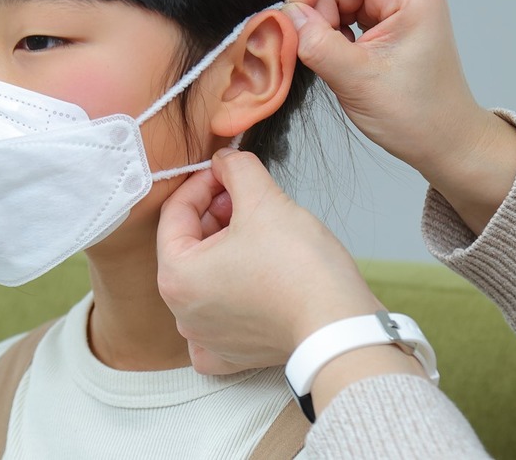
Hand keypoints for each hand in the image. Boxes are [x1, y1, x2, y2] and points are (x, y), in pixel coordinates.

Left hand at [157, 148, 382, 374]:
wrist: (338, 323)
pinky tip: (247, 282)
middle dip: (215, 215)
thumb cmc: (301, 269)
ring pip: (204, 279)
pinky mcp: (232, 354)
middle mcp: (183, 313)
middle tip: (247, 197)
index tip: (227, 171)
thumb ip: (237, 169)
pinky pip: (217, 321)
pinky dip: (228, 298)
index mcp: (177, 276)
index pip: (177, 213)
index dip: (204, 182)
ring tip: (258, 231)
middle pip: (189, 246)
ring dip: (225, 250)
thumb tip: (225, 160)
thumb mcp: (264, 199)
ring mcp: (206, 338)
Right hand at [285, 0, 515, 230]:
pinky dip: (329, 34)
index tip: (292, 15)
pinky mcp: (386, 22)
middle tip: (306, 48)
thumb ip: (316, 42)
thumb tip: (284, 15)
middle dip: (313, 9)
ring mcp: (395, 4)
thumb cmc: (419, 115)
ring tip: (328, 62)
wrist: (446, 142)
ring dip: (320, 26)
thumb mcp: (358, 80)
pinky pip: (343, 14)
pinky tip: (335, 60)